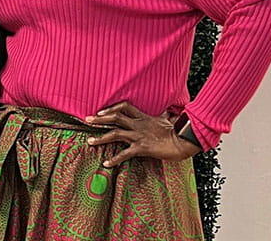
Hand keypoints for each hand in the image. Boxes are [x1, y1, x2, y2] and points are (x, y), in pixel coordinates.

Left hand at [85, 101, 200, 166]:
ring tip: (90, 141)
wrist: (184, 141)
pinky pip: (125, 154)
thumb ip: (164, 115)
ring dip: (101, 137)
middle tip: (86, 120)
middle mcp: (138, 125)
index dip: (111, 107)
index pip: (123, 107)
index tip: (100, 111)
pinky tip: (106, 163)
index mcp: (143, 117)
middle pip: (115, 117)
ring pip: (115, 134)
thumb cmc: (178, 131)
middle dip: (99, 118)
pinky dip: (115, 159)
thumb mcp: (168, 120)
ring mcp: (139, 136)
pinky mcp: (142, 148)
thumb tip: (168, 112)